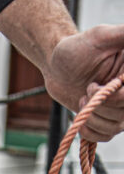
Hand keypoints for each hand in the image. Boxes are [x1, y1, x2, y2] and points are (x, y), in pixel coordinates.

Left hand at [44, 24, 123, 141]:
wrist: (57, 67)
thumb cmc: (76, 49)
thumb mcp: (100, 37)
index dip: (116, 97)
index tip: (97, 85)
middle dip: (101, 105)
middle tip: (87, 88)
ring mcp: (121, 108)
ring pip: (115, 126)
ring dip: (92, 116)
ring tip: (83, 98)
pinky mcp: (107, 120)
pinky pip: (105, 136)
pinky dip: (90, 131)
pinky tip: (81, 116)